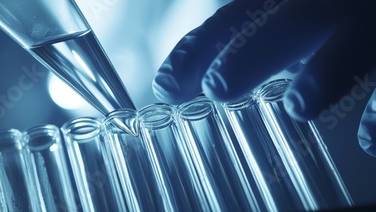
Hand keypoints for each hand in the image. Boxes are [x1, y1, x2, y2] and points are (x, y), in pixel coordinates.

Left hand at [153, 0, 375, 155]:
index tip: (166, 86)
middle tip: (218, 89)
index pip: (233, 20)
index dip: (198, 50)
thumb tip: (171, 87)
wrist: (368, 19)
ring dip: (325, 73)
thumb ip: (238, 53)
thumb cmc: (321, 31)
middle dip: (250, 54)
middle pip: (285, 23)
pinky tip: (366, 140)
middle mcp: (322, 9)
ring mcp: (364, 27)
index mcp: (283, 4)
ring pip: (350, 44)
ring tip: (300, 107)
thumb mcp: (280, 34)